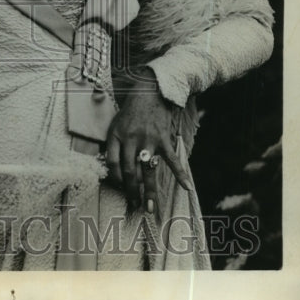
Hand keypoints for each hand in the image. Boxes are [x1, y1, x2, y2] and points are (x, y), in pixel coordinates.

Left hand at [105, 66, 191, 214]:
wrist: (150, 91)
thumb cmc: (131, 110)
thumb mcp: (115, 124)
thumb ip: (114, 145)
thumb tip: (115, 169)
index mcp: (116, 136)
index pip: (113, 164)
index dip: (116, 179)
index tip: (120, 188)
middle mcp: (131, 140)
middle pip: (130, 172)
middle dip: (131, 192)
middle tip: (135, 206)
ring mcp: (148, 140)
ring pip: (148, 171)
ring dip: (149, 191)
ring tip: (150, 208)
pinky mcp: (163, 139)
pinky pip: (172, 160)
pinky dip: (180, 174)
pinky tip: (187, 187)